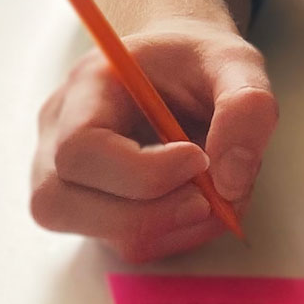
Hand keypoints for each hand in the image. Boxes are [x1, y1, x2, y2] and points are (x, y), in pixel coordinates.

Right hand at [28, 17, 277, 264]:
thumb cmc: (198, 59)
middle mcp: (58, 133)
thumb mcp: (235, 60)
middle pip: (63, 202)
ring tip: (213, 192)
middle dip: (151, 214)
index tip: (199, 158)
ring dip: (172, 227)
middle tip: (208, 194)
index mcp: (85, 86)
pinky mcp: (95, 208)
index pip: (78, 148)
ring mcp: (68, 176)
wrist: (185, 66)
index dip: (140, 171)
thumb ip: (245, 106)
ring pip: (101, 236)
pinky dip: (175, 234)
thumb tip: (230, 180)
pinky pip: (128, 245)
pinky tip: (199, 200)